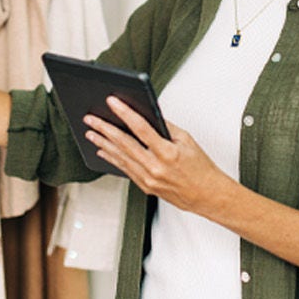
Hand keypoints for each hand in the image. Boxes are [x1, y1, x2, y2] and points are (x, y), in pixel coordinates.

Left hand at [83, 99, 234, 215]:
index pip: (141, 128)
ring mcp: (148, 179)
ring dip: (103, 143)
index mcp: (167, 152)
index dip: (125, 113)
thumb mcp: (187, 140)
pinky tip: (103, 150)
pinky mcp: (145, 187)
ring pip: (120, 158)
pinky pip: (125, 170)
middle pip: (124, 144)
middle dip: (104, 129)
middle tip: (90, 118)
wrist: (208, 196)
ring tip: (90, 132)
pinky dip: (113, 158)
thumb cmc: (201, 168)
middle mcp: (155, 167)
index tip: (112, 102)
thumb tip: (146, 114)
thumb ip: (165, 127)